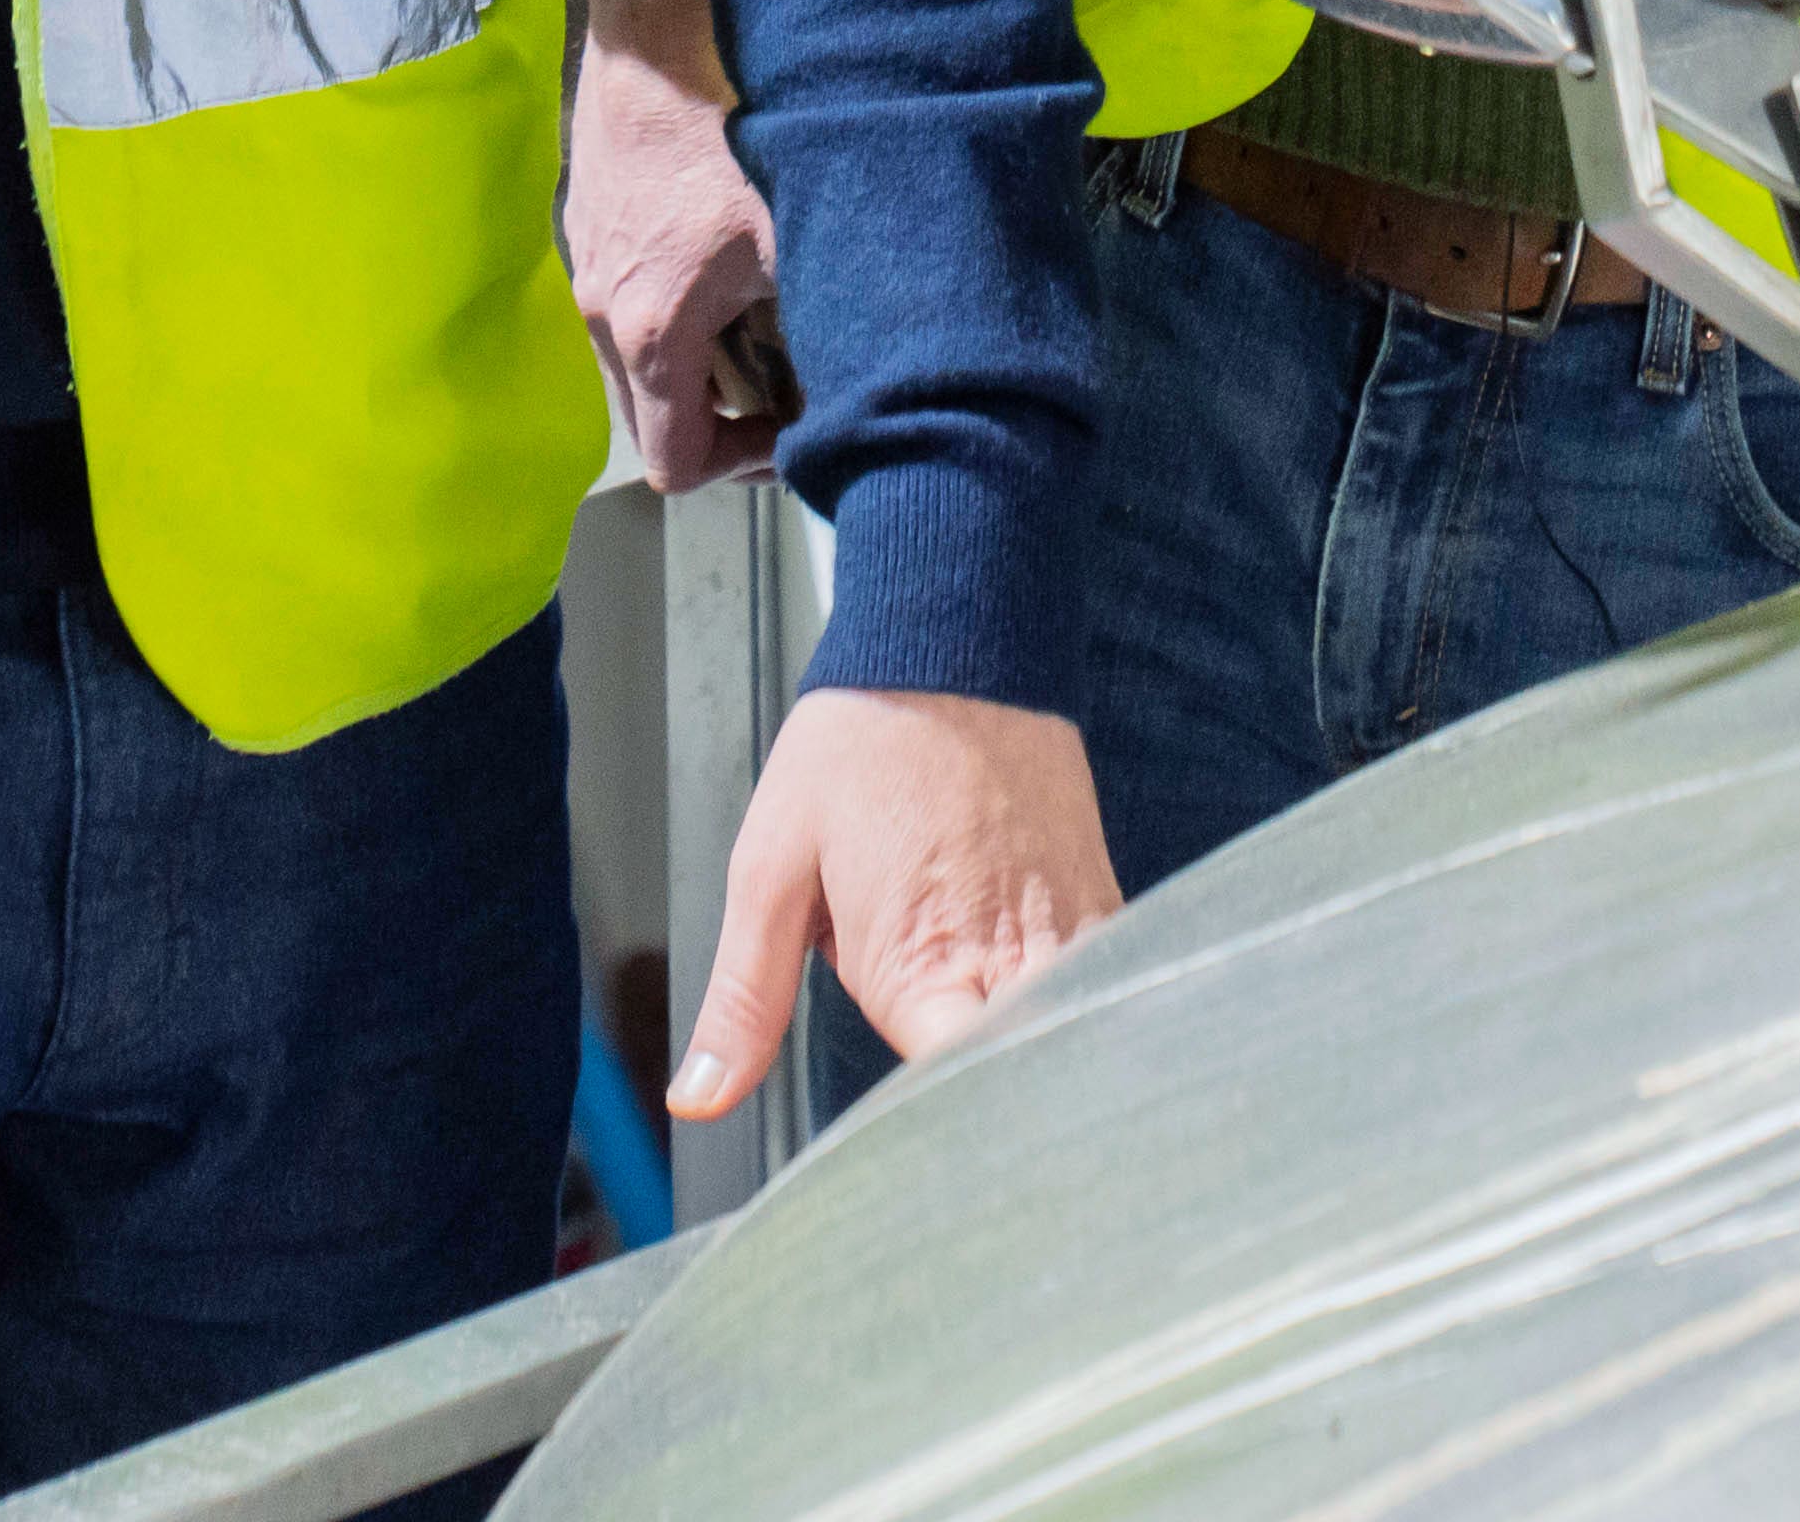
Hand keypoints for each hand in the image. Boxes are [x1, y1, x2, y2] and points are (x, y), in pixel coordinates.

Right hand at [567, 0, 790, 498]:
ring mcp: (583, 264)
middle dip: (725, 416)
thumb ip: (822, 327)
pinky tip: (724, 254)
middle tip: (789, 379)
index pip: (678, 465)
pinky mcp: (586, 220)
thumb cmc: (732, 128)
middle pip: (655, 419)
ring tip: (762, 312)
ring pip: (638, 360)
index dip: (744, 466)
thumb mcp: (797, 235)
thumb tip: (869, 386)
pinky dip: (674, 305)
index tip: (795, 426)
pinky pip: (624, 299)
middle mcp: (599, 311)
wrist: (657, 30)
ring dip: (700, 357)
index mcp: (648, 333)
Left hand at [671, 685, 1116, 1106]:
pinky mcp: (1101, 899)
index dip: (933, 1137)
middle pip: (1019, 1080)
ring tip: (986, 1025)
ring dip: (1026, 1050)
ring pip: (1067, 1034)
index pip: (951, 1098)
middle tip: (946, 1104)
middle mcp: (1011, 957)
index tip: (908, 1157)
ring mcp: (1071, 928)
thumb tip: (699, 1099)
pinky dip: (1062, 1001)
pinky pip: (1094, 980)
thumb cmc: (860, 745)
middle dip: (986, 1103)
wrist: (954, 642)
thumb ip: (744, 998)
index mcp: (921, 964)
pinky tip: (1024, 982)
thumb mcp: (771, 867)